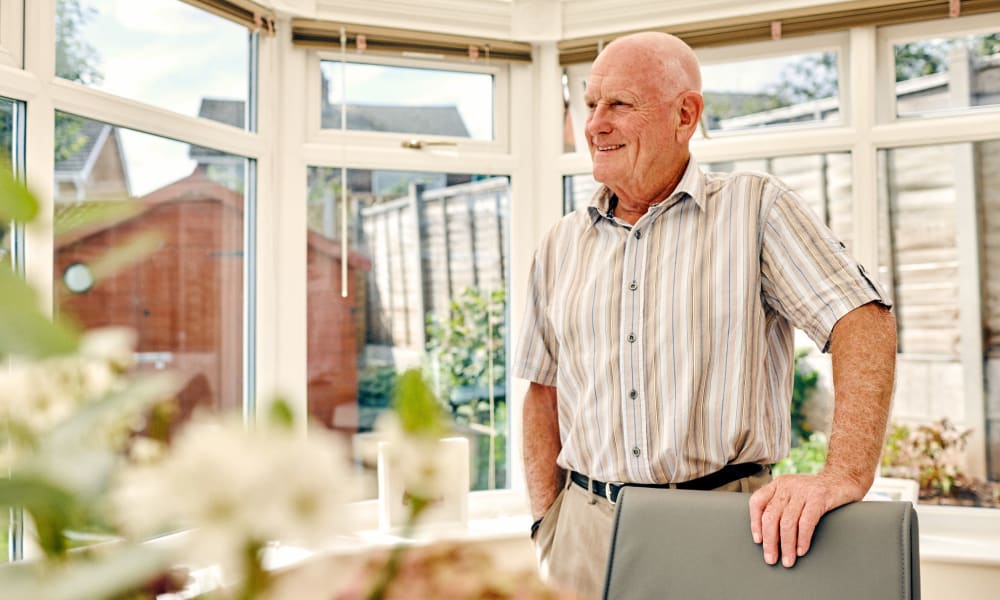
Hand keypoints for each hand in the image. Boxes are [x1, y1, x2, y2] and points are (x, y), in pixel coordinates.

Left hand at [748, 472, 865, 566]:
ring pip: (787, 522)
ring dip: (787, 546)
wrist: (843, 479)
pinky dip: (802, 539)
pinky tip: (801, 550)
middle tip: (771, 559)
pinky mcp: (819, 497)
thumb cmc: (816, 493)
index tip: (758, 541)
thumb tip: (767, 536)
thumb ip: (781, 506)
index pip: (757, 502)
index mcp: (778, 484)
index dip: (755, 523)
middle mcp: (787, 485)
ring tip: (788, 560)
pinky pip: (806, 522)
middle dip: (770, 541)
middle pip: (771, 516)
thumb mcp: (793, 494)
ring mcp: (802, 490)